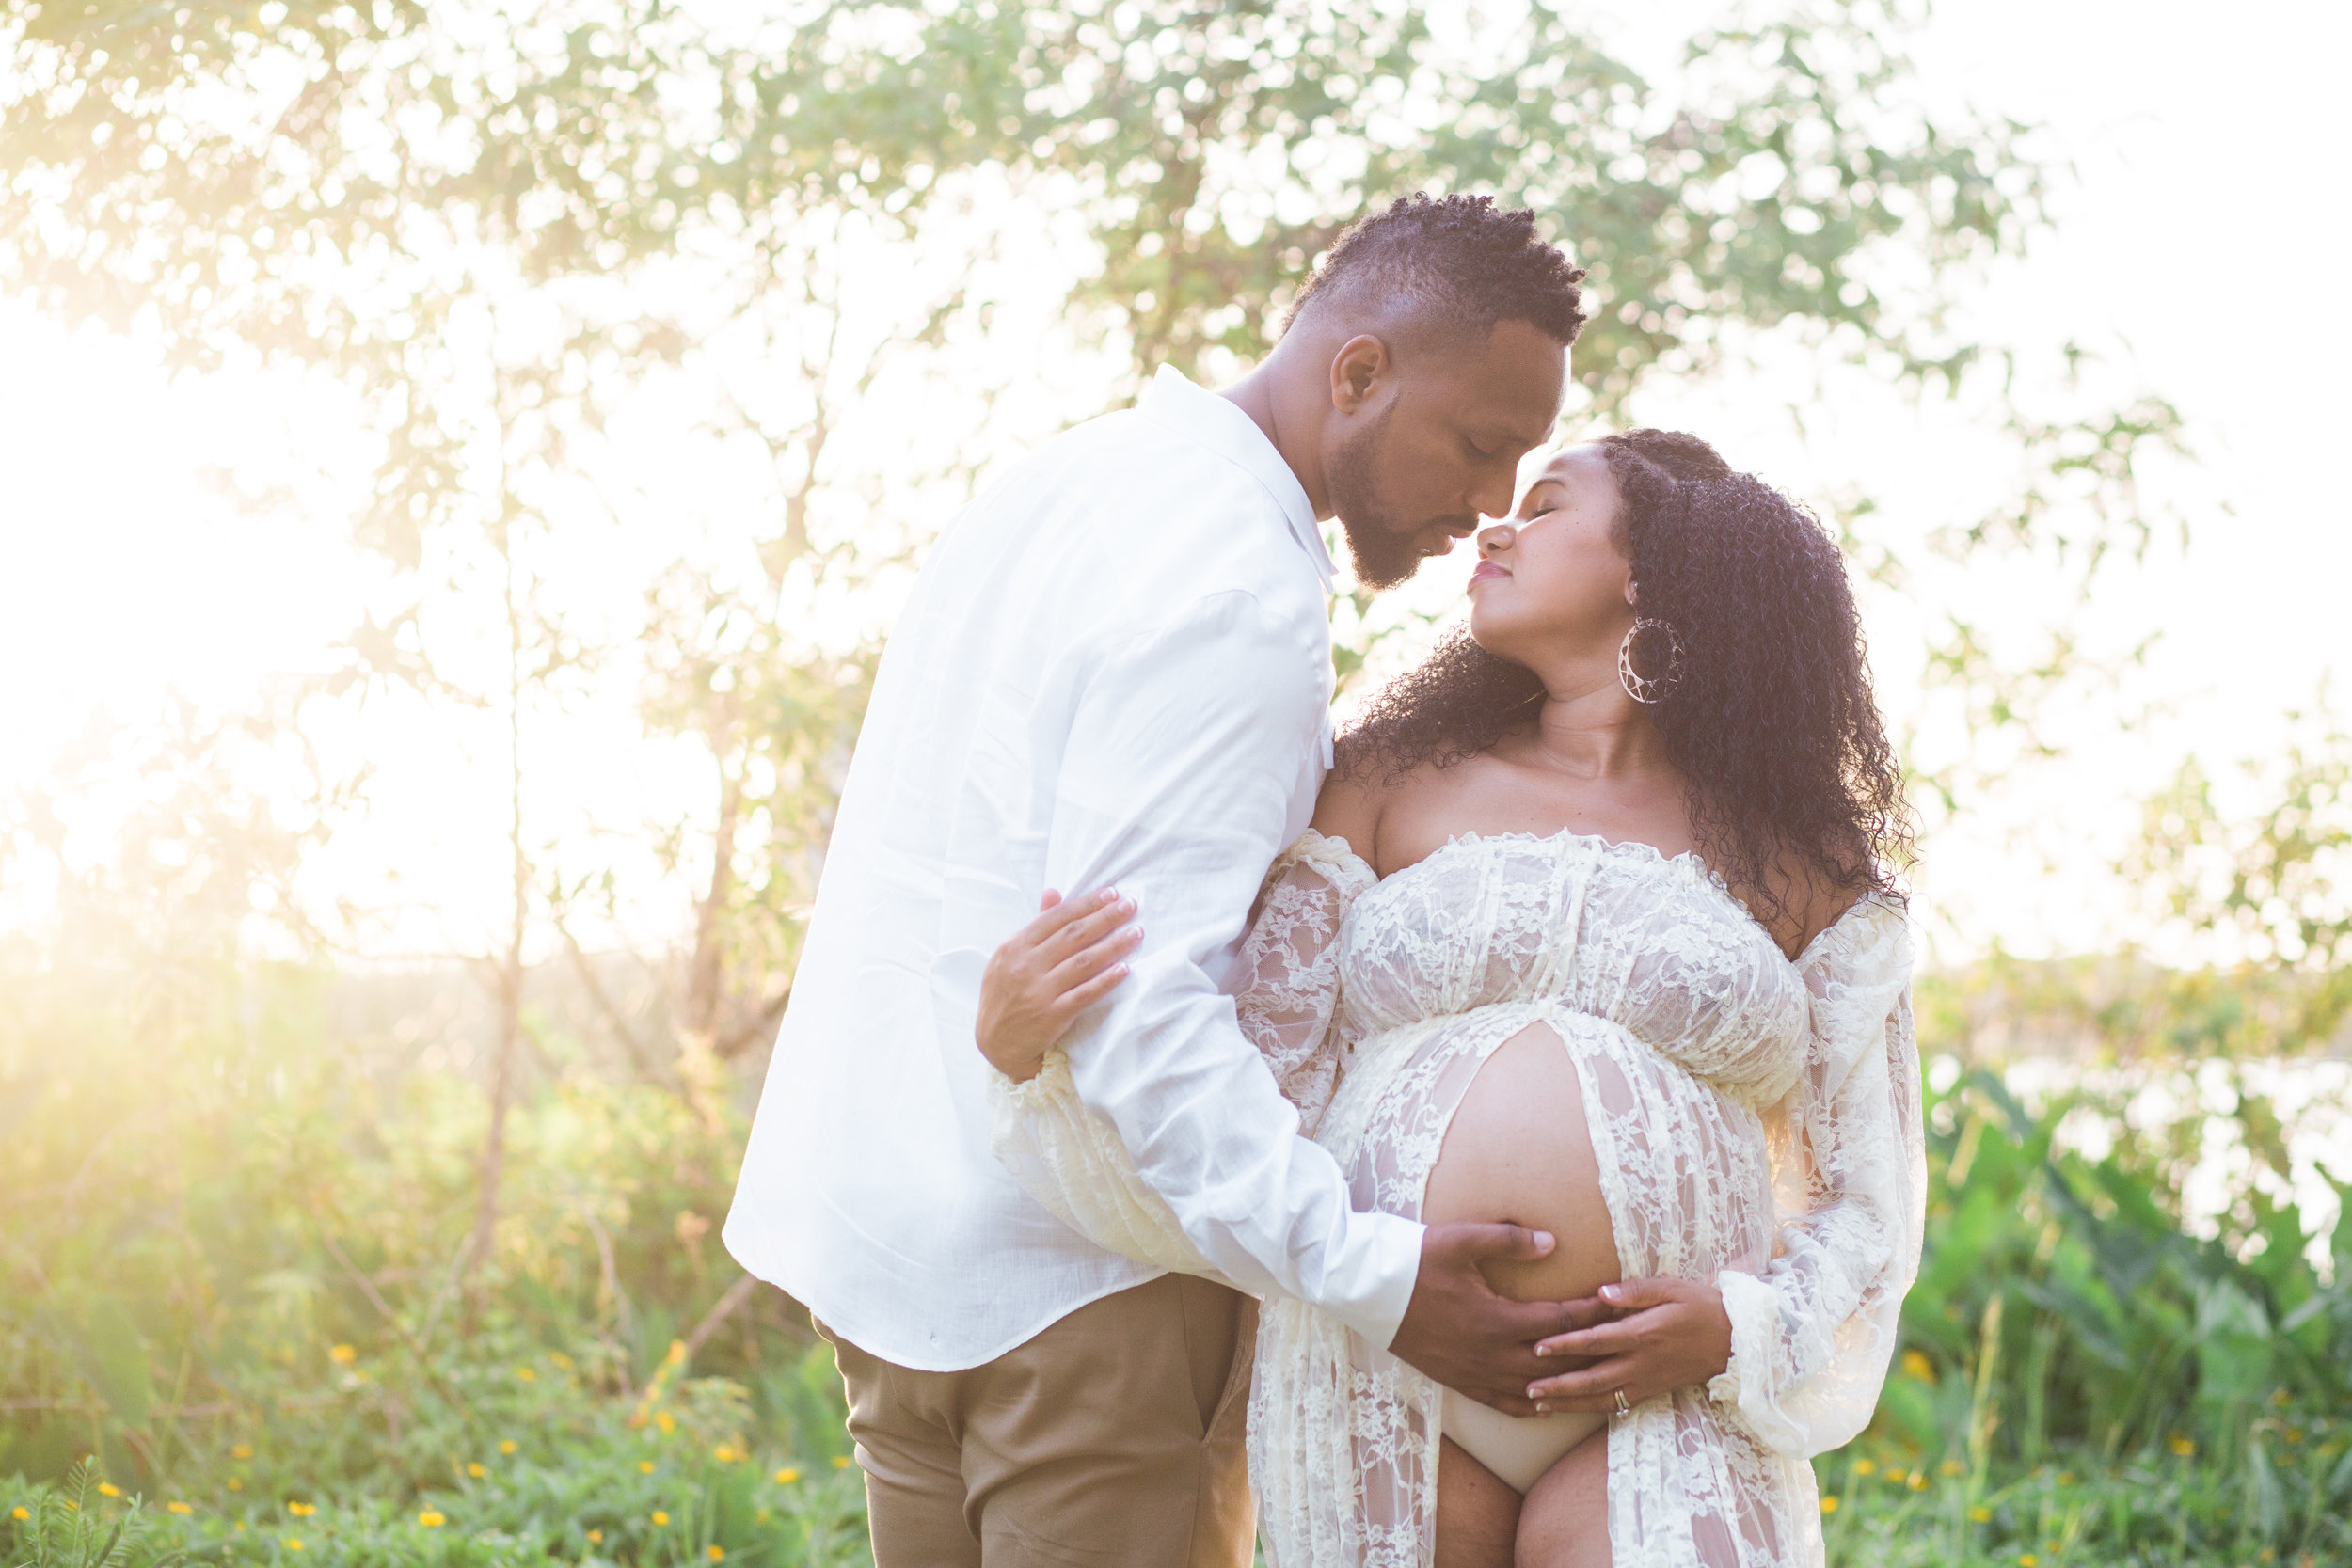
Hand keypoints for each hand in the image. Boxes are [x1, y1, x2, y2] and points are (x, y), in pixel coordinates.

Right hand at [974, 887, 1141, 1081]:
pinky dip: (1106, 980)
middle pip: (1074, 935)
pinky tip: (1125, 969)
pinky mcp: (1052, 1014)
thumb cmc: (1005, 993)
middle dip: (1106, 917)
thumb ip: (1035, 926)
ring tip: (1136, 933)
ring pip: (1084, 961)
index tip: (1112, 894)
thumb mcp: (1009, 956)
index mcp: (1015, 946)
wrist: (996, 1041)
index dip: (1086, 903)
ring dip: (1114, 945)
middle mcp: (1027, 965)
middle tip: (1131, 906)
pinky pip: (1085, 994)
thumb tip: (1054, 892)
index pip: (1057, 917)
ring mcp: (1039, 990)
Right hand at [1388, 1224, 1618, 1416]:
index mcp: (1497, 1319)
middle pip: (1557, 1361)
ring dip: (1567, 1385)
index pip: (1562, 1321)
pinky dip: (1531, 1406)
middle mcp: (1491, 1354)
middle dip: (1592, 1351)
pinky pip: (1504, 1404)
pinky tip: (1546, 1404)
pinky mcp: (1459, 1382)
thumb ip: (1510, 1240)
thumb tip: (1552, 1242)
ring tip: (1595, 1379)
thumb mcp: (1462, 1239)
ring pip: (1535, 1390)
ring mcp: (1475, 1373)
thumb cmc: (1416, 1259)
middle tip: (1622, 1344)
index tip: (1619, 1304)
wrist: (1368, 1291)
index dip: (1594, 1313)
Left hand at [1523, 1277, 1731, 1413]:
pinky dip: (1589, 1409)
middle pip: (1593, 1378)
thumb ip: (1634, 1291)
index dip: (1566, 1344)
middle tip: (1527, 1388)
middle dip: (1559, 1384)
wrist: (1733, 1340)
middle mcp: (1641, 1363)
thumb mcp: (1671, 1288)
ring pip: (1601, 1398)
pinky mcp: (1649, 1392)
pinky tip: (1568, 1409)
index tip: (1538, 1345)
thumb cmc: (1699, 1306)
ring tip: (1538, 1406)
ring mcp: (1645, 1381)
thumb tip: (1600, 1291)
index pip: (1597, 1340)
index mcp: (1643, 1334)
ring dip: (1568, 1403)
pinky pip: (1615, 1405)